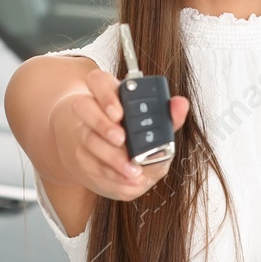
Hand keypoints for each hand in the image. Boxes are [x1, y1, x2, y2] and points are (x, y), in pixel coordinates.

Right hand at [49, 68, 189, 201]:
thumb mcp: (156, 128)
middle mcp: (92, 111)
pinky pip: (89, 164)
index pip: (98, 81)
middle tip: (122, 140)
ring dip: (111, 157)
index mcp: (112, 94)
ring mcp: (83, 133)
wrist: (114, 163)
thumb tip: (181, 104)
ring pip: (87, 138)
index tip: (119, 112)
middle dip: (103, 124)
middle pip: (84, 106)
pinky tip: (126, 180)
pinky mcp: (80, 157)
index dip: (105, 95)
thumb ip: (169, 117)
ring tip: (132, 170)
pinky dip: (110, 176)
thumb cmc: (138, 141)